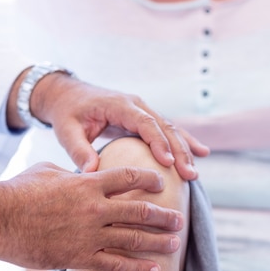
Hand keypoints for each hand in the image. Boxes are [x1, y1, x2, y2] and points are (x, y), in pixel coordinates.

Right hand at [0, 163, 182, 270]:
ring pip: (134, 239)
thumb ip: (72, 174)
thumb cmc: (18, 191)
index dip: (150, 179)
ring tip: (175, 244)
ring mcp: (89, 234)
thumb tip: (81, 172)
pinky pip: (115, 264)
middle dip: (164, 216)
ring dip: (158, 242)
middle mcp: (95, 208)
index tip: (162, 182)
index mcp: (88, 183)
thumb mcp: (48, 171)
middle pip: (141, 211)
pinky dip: (137, 269)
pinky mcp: (79, 257)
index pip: (129, 177)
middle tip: (179, 219)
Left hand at [30, 73, 209, 179]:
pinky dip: (184, 142)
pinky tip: (201, 154)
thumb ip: (79, 150)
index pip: (145, 123)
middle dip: (179, 151)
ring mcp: (142, 111)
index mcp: (119, 105)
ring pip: (170, 129)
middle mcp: (136, 105)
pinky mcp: (144, 119)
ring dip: (184, 150)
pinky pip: (167, 131)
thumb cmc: (67, 113)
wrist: (68, 95)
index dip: (158, 142)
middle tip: (189, 175)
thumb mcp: (67, 131)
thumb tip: (91, 173)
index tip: (168, 163)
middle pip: (164, 127)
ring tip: (194, 174)